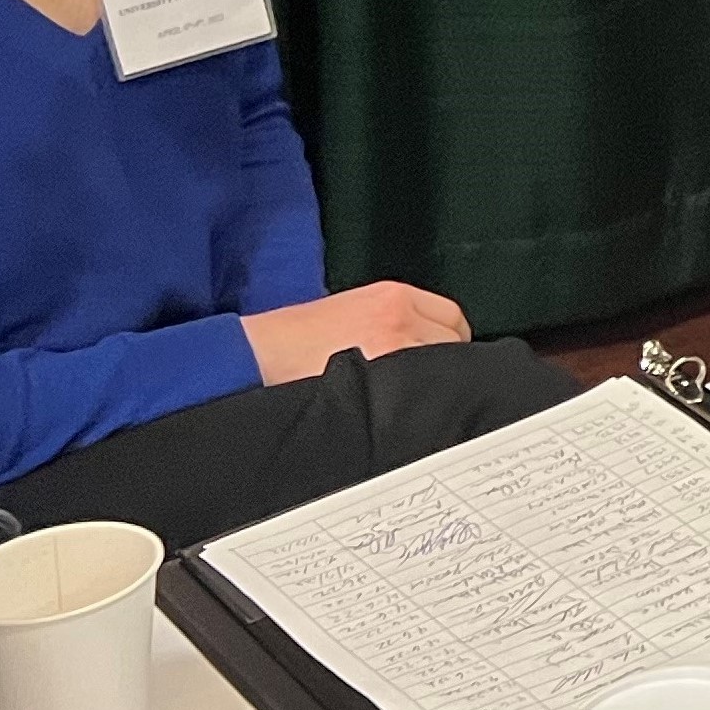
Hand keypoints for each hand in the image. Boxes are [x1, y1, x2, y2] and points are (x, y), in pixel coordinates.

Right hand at [243, 281, 472, 385]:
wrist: (255, 357)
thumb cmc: (291, 340)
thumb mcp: (347, 311)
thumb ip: (391, 321)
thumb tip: (424, 347)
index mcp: (393, 297)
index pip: (452, 317)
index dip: (449, 341)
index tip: (441, 359)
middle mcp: (400, 318)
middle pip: (454, 343)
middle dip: (446, 364)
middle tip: (424, 384)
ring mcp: (395, 349)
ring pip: (445, 370)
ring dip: (434, 385)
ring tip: (408, 400)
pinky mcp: (381, 382)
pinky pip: (422, 394)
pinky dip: (419, 404)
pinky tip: (401, 412)